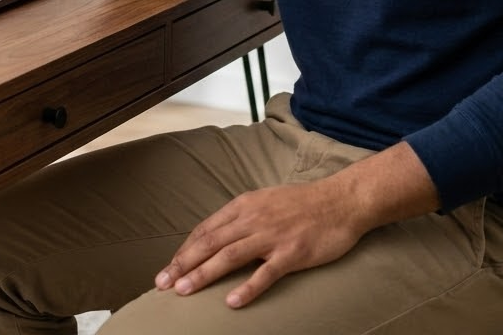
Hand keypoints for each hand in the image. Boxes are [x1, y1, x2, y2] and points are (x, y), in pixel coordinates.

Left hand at [154, 181, 364, 308]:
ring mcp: (272, 236)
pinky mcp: (292, 253)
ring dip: (203, 274)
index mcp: (245, 205)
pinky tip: (232, 302)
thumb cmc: (302, 203)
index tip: (169, 267)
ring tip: (183, 292)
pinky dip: (247, 288)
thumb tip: (217, 234)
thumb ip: (242, 216)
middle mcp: (253, 218)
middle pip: (210, 242)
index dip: (185, 249)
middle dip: (183, 263)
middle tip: (162, 283)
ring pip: (230, 256)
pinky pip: (266, 274)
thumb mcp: (265, 201)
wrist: (341, 201)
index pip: (206, 229)